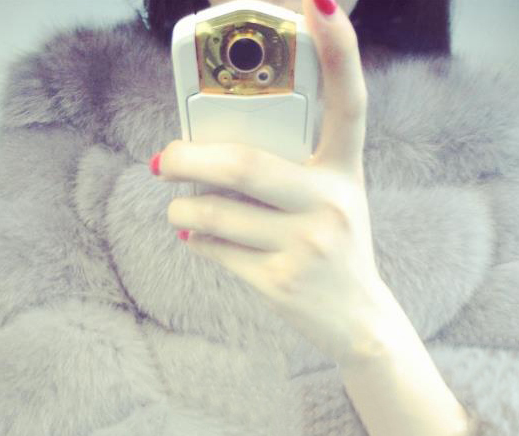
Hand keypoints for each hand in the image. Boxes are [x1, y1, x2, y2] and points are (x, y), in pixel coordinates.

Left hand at [151, 0, 382, 365]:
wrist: (357, 320)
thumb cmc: (332, 242)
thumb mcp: (333, 194)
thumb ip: (293, 161)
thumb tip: (212, 137)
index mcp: (345, 169)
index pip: (349, 101)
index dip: (340, 51)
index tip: (322, 2)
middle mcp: (332, 202)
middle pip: (245, 165)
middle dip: (188, 159)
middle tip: (162, 159)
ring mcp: (307, 245)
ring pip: (218, 214)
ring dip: (184, 208)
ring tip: (178, 207)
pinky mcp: (281, 283)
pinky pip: (218, 250)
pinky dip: (197, 241)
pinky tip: (196, 237)